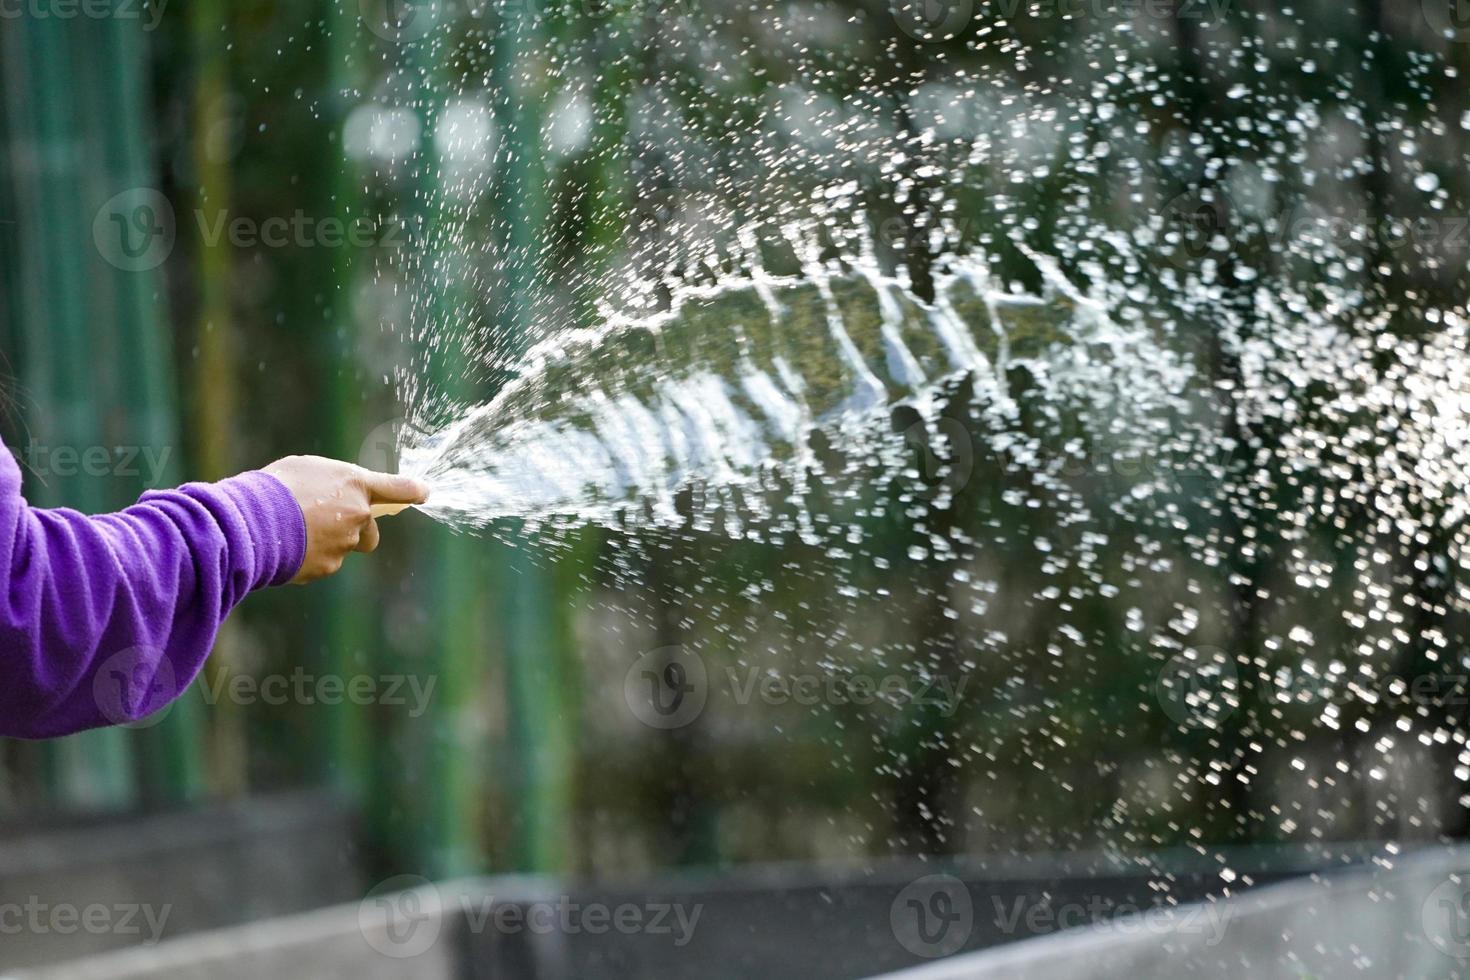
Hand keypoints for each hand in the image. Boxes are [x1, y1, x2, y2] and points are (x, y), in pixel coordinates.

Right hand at [262, 456, 428, 583]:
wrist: (251, 523)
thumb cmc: (274, 488)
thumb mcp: (306, 468)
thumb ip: (333, 482)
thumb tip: (339, 493)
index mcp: (355, 484)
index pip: (397, 488)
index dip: (412, 490)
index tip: (423, 492)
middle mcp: (358, 514)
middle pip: (370, 530)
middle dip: (357, 530)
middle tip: (327, 522)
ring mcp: (345, 544)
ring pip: (344, 546)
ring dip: (326, 541)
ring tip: (293, 530)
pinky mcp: (328, 566)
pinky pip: (323, 562)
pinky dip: (309, 556)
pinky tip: (287, 546)